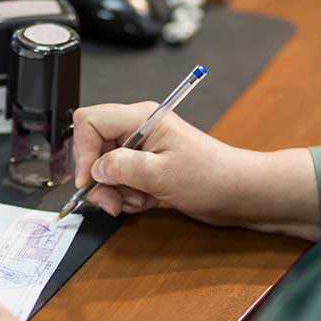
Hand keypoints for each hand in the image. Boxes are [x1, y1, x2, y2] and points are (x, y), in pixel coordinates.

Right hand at [73, 102, 237, 222]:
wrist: (238, 193)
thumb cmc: (211, 176)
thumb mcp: (162, 174)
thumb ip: (123, 168)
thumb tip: (95, 169)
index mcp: (140, 118)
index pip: (90, 122)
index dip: (83, 152)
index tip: (88, 180)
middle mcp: (137, 130)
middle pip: (93, 148)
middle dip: (99, 179)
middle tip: (113, 202)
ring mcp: (141, 150)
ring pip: (104, 170)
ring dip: (115, 192)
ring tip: (139, 201)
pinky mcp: (145, 168)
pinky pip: (120, 182)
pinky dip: (127, 197)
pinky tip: (146, 202)